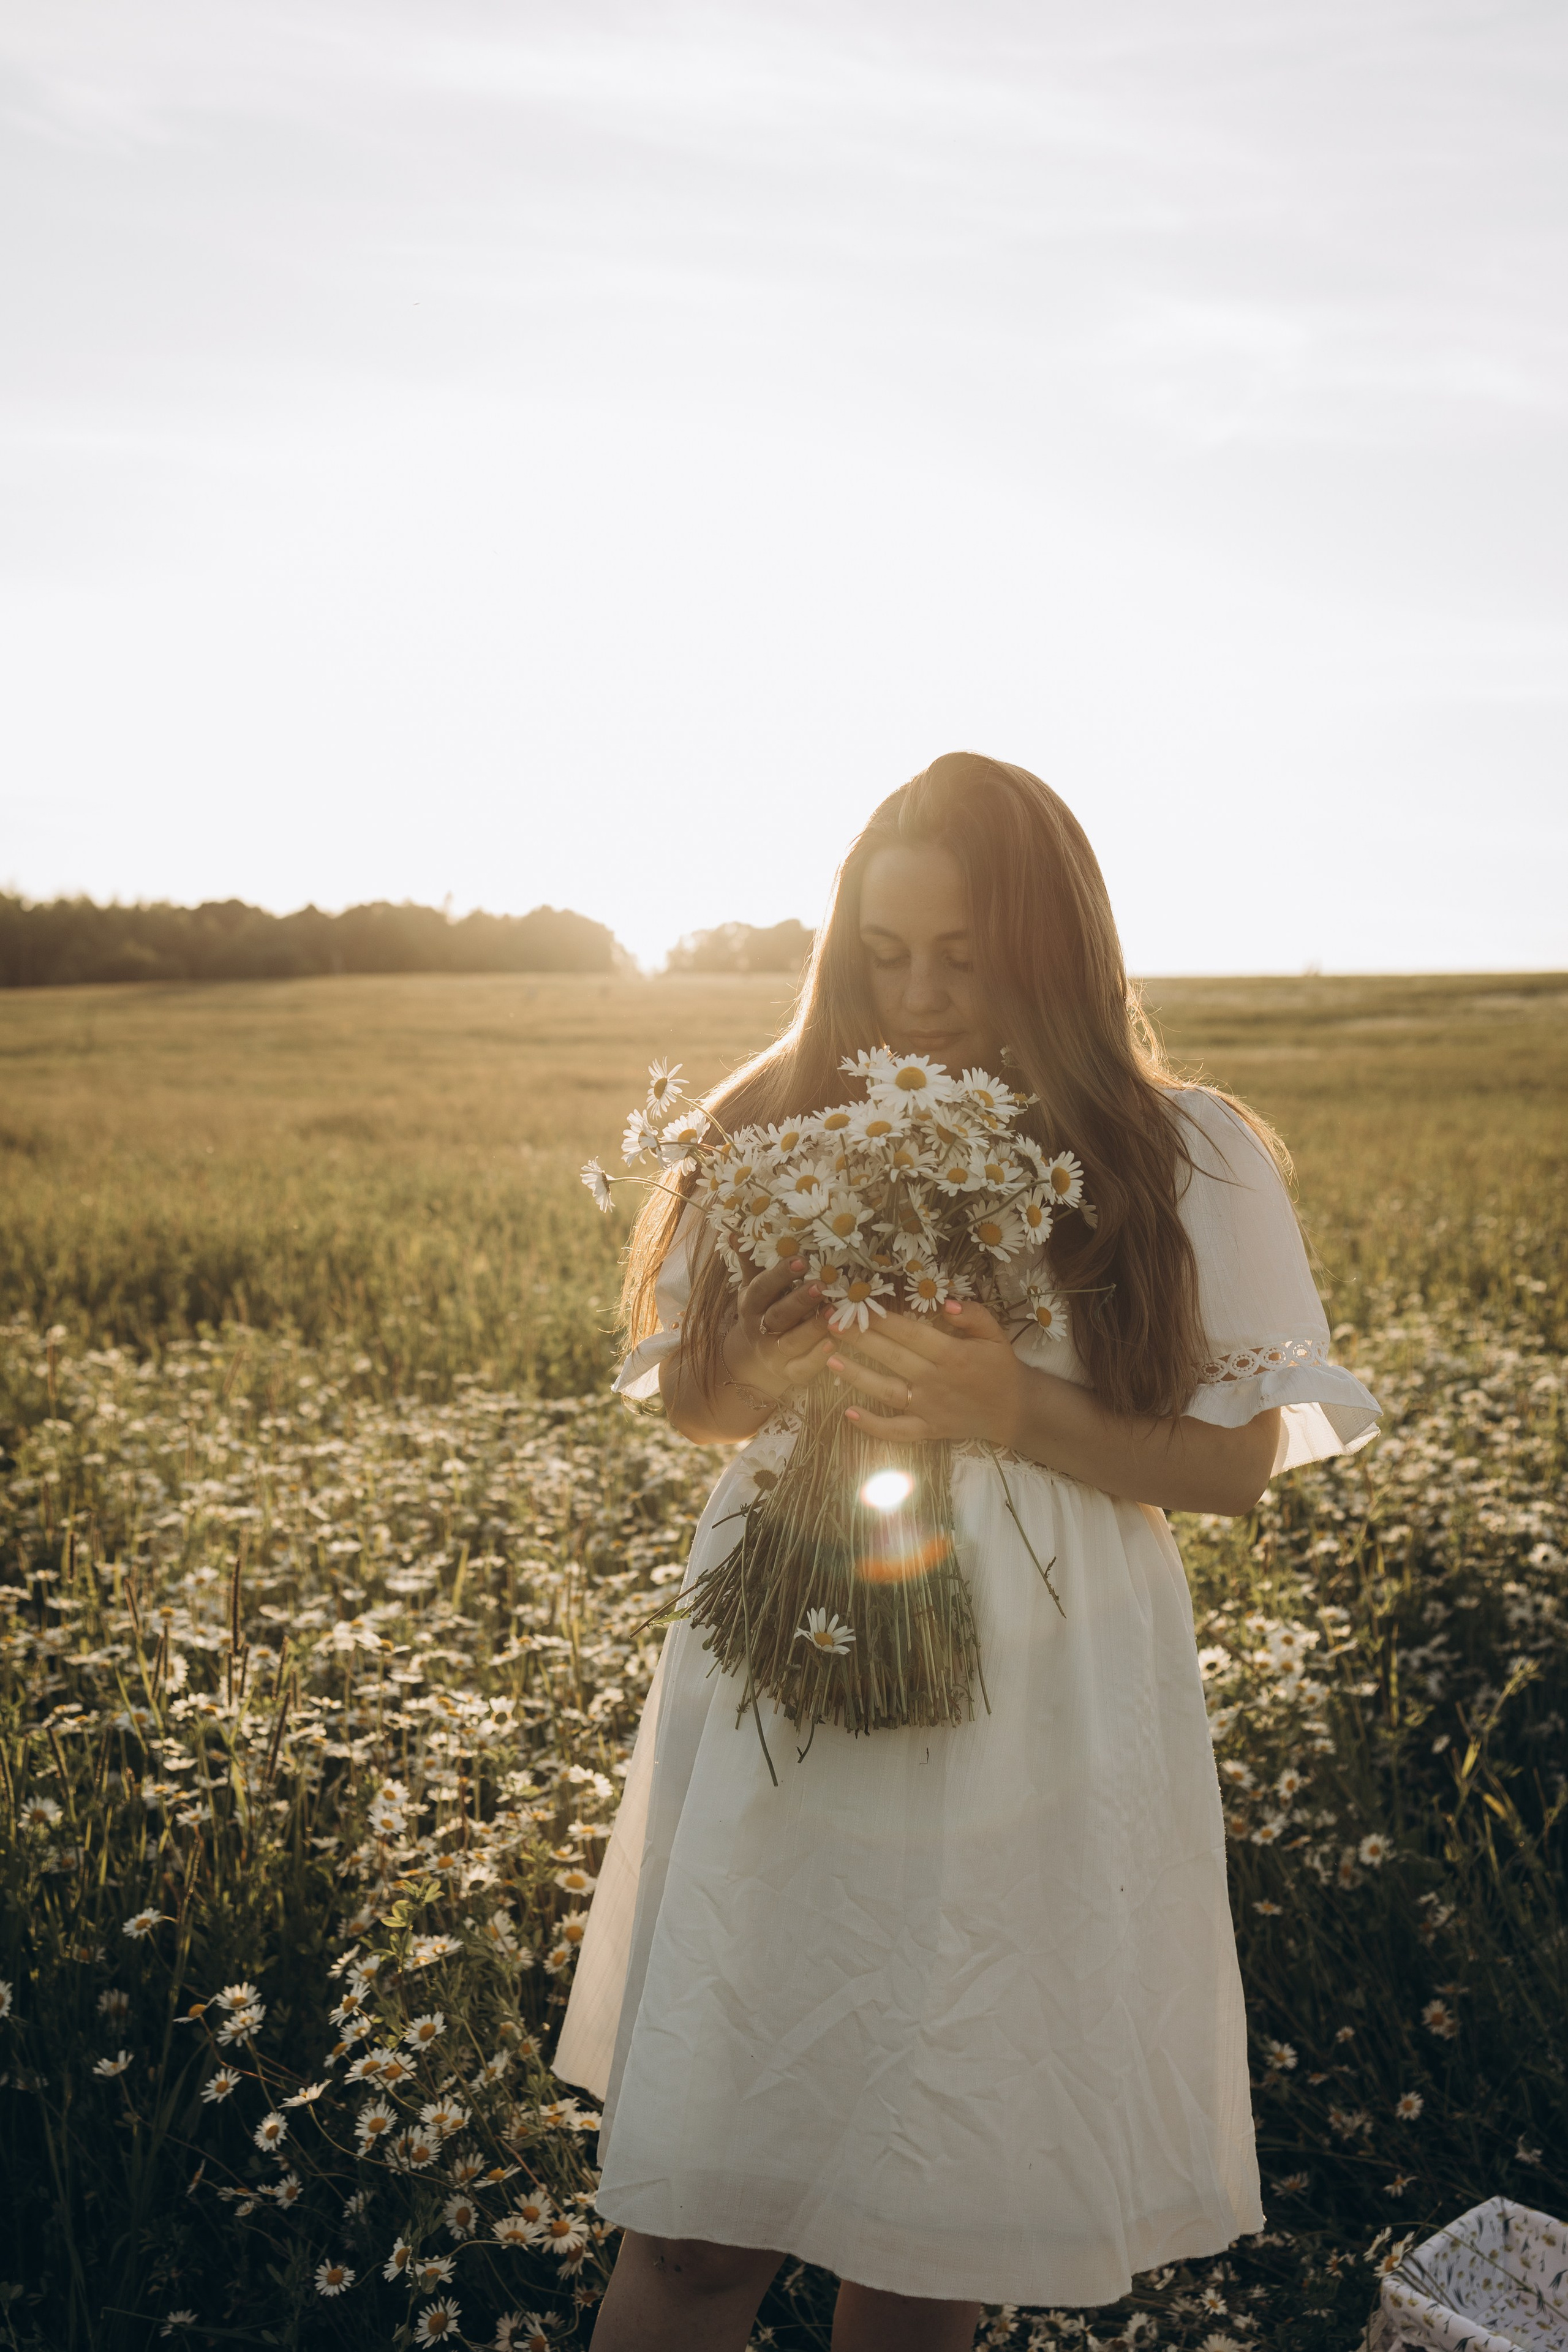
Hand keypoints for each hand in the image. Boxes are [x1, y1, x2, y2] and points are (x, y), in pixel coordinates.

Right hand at [724, 1256, 835, 1405]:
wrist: (756, 1356)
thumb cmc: (764, 1310)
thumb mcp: (754, 1286)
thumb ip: (750, 1261)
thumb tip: (734, 1232)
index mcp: (751, 1304)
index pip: (762, 1288)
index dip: (779, 1275)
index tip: (801, 1259)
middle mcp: (759, 1329)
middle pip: (778, 1315)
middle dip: (800, 1300)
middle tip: (822, 1284)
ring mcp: (773, 1353)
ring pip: (791, 1342)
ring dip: (812, 1328)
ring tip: (834, 1313)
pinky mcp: (789, 1372)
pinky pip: (802, 1368)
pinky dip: (816, 1358)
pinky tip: (834, 1344)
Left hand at [825, 1298, 1026, 1448]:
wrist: (1013, 1410)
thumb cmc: (1000, 1366)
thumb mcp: (994, 1333)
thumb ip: (973, 1314)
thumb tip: (946, 1303)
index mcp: (952, 1354)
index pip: (910, 1333)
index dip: (882, 1319)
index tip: (857, 1305)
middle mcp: (936, 1380)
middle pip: (892, 1357)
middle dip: (860, 1339)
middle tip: (830, 1322)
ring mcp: (929, 1408)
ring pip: (887, 1391)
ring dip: (858, 1376)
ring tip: (829, 1360)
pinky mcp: (927, 1430)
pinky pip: (897, 1431)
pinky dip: (873, 1425)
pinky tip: (848, 1413)